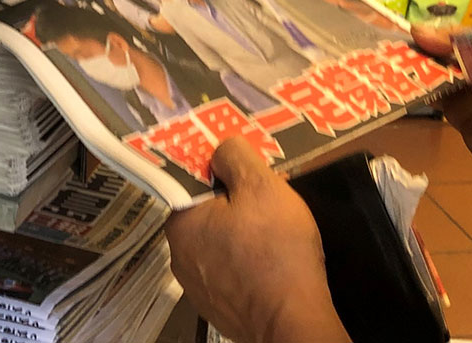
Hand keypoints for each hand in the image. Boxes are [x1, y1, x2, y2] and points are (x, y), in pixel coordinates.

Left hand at [166, 140, 346, 342]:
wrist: (292, 321)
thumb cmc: (275, 249)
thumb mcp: (261, 186)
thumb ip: (235, 157)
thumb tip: (221, 150)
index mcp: (180, 222)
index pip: (193, 183)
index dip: (224, 173)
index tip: (249, 175)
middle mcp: (178, 256)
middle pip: (208, 213)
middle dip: (238, 204)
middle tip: (271, 203)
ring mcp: (197, 287)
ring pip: (220, 244)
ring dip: (244, 235)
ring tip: (277, 235)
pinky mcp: (217, 309)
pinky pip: (231, 273)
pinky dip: (249, 264)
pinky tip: (273, 264)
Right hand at [413, 24, 471, 173]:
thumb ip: (458, 40)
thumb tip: (414, 31)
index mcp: (467, 70)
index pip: (430, 64)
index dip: (416, 59)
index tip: (405, 50)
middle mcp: (465, 97)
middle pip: (435, 90)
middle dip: (455, 78)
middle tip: (469, 71)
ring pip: (455, 111)